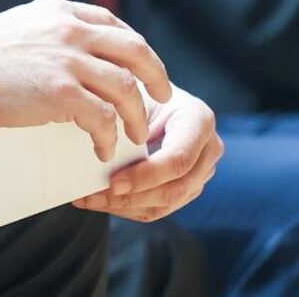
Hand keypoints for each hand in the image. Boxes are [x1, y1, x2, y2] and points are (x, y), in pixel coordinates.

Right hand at [0, 0, 174, 161]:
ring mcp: (68, 60)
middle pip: (136, 51)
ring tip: (135, 135)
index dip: (134, 49)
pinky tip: (104, 149)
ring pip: (126, 88)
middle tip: (163, 97)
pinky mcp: (60, 92)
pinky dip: (109, 137)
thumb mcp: (21, 25)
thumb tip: (71, 52)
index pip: (113, 24)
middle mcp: (70, 30)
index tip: (142, 68)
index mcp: (60, 12)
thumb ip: (50, 32)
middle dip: (156, 76)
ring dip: (136, 116)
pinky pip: (102, 118)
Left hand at [74, 87, 222, 222]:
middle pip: (174, 189)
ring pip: (165, 204)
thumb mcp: (135, 95)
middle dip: (131, 197)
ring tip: (90, 199)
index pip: (178, 159)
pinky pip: (159, 208)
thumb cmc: (141, 91)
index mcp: (199, 120)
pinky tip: (101, 200)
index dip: (145, 176)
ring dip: (124, 207)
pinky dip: (127, 208)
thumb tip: (98, 146)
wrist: (155, 96)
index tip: (112, 182)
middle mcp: (208, 149)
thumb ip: (125, 119)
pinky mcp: (188, 188)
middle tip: (94, 196)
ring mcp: (201, 172)